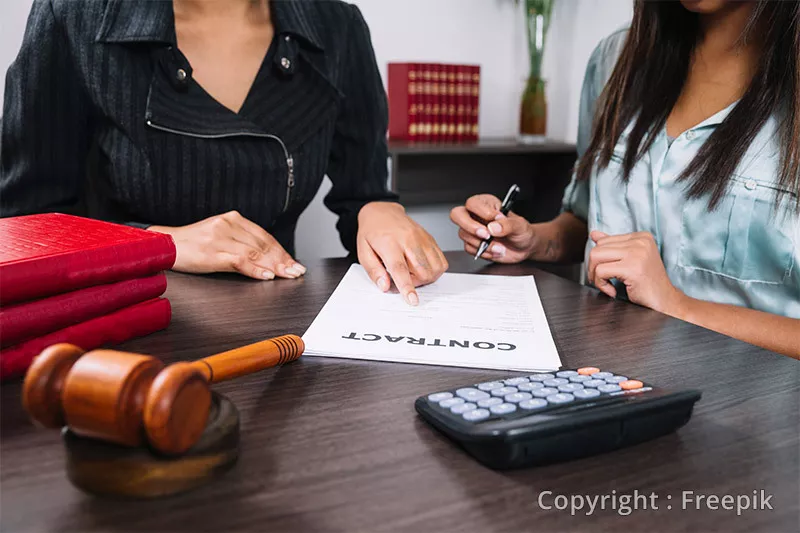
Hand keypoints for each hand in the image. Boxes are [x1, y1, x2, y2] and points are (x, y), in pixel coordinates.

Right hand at [148, 211, 305, 279]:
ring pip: (255, 252)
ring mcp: (220, 237)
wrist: (163, 245)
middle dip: (283, 260)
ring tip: (288, 275)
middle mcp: (228, 224)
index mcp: (232, 219)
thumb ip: (241, 243)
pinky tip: (267, 275)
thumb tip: (267, 259)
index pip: (264, 236)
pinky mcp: (212, 251)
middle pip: (263, 244)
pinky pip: (240, 261)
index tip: (293, 263)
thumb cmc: (191, 245)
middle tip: (296, 271)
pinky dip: (256, 269)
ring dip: (275, 266)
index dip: (282, 251)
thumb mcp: (219, 237)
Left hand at [357, 202, 447, 305]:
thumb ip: (373, 271)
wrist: (382, 212)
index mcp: (389, 243)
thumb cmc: (372, 231)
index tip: (412, 300)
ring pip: (435, 267)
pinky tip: (422, 266)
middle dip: (415, 283)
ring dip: (426, 277)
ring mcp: (422, 238)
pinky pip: (441, 260)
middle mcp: (408, 239)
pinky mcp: (430, 239)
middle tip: (404, 278)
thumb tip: (384, 286)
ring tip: (412, 271)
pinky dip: (434, 270)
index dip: (407, 286)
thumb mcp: (363, 251)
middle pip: (422, 271)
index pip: (400, 268)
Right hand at [449, 194, 534, 262]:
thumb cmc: (521, 231)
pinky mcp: (473, 244)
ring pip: (463, 234)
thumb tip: (493, 227)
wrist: (524, 247)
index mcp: (486, 204)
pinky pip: (469, 248)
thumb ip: (507, 224)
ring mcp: (472, 230)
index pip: (472, 203)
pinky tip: (495, 250)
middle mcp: (476, 216)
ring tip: (499, 246)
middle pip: (457, 215)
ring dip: (482, 243)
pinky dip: (483, 252)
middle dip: (471, 227)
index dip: (482, 212)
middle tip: (486, 235)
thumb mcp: (520, 225)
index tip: (497, 219)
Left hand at [587, 231, 685, 313]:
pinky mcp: (632, 268)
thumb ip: (614, 246)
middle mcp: (640, 241)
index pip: (604, 241)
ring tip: (607, 285)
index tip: (607, 273)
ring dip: (595, 276)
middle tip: (603, 281)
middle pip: (597, 248)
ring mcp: (637, 253)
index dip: (599, 260)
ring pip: (596, 257)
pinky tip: (612, 291)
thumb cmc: (648, 284)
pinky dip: (601, 284)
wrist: (665, 301)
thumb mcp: (631, 260)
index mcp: (641, 237)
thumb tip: (594, 234)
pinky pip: (600, 271)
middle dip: (593, 268)